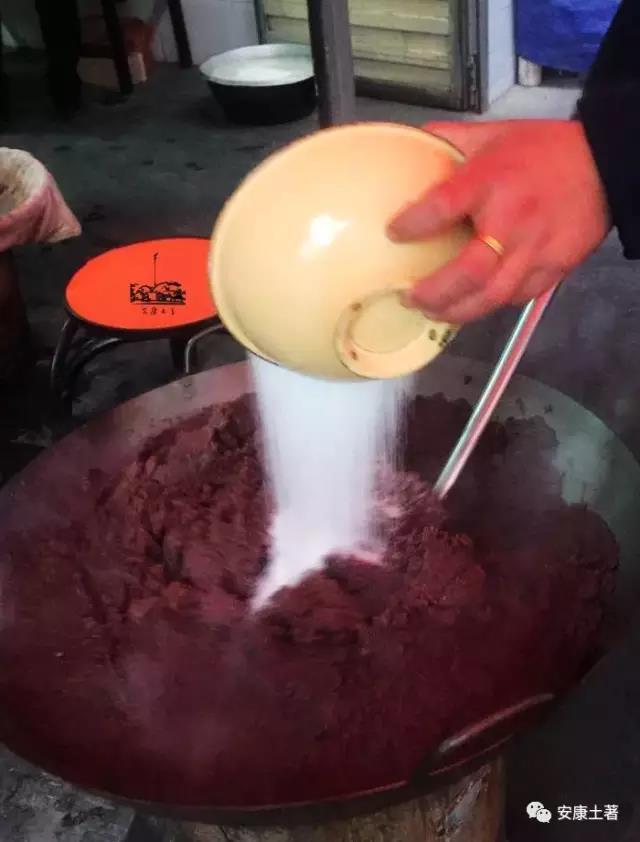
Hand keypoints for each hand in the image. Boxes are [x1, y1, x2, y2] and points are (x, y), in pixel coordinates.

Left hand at [387, 120, 609, 321]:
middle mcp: (512, 220)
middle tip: (409, 296)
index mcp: (491, 180)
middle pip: (469, 270)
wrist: (605, 165)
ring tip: (433, 311)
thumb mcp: (493, 133)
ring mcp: (535, 249)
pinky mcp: (553, 268)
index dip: (414, 224)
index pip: (443, 206)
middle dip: (435, 291)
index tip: (394, 232)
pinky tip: (469, 306)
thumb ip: (450, 141)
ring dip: (457, 310)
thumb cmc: (544, 151)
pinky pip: (515, 297)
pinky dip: (488, 305)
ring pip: (492, 295)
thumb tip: (410, 145)